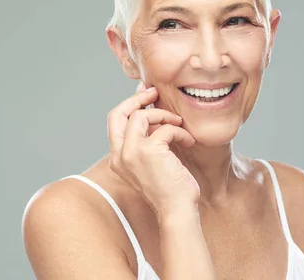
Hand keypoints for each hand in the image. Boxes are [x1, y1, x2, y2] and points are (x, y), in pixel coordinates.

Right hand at [107, 82, 199, 217]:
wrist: (176, 210)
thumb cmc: (168, 187)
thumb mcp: (149, 161)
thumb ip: (144, 140)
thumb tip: (149, 110)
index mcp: (116, 158)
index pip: (114, 121)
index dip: (129, 104)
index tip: (146, 94)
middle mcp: (119, 155)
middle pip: (118, 113)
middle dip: (137, 98)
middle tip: (155, 92)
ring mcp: (131, 152)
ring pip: (141, 116)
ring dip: (164, 114)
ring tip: (179, 124)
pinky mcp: (149, 152)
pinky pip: (165, 128)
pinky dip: (180, 131)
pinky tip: (188, 141)